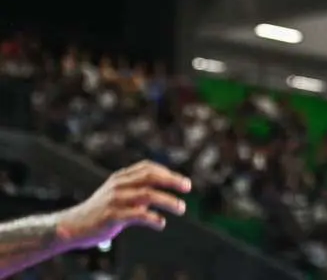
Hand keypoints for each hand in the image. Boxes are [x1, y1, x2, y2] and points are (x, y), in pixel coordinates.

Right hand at [55, 161, 190, 248]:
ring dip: (168, 201)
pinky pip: (137, 215)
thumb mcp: (117, 194)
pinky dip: (153, 218)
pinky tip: (161, 223)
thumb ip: (136, 189)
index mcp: (120, 177)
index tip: (181, 181)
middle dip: (172, 180)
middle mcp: (118, 185)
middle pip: (150, 177)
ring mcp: (114, 200)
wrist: (72, 226)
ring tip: (181, 208)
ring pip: (147, 195)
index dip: (167, 172)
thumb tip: (164, 188)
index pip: (147, 167)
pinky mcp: (111, 216)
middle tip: (188, 187)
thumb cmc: (100, 211)